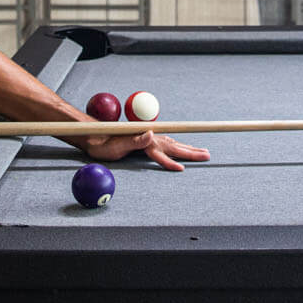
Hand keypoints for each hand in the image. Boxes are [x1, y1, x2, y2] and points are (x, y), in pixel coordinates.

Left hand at [82, 131, 210, 171]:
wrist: (95, 136)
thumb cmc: (103, 145)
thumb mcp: (116, 146)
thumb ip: (134, 141)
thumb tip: (150, 133)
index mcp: (144, 140)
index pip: (162, 152)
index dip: (173, 160)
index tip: (184, 168)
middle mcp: (149, 138)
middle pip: (174, 146)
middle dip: (191, 152)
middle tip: (208, 155)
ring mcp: (149, 138)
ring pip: (173, 144)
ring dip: (188, 148)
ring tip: (203, 151)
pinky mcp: (146, 141)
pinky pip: (167, 145)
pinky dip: (179, 147)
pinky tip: (183, 149)